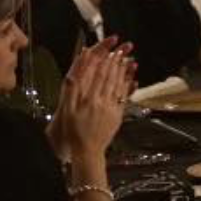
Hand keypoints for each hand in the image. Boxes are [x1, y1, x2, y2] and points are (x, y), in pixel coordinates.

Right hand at [52, 38, 135, 159]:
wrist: (88, 151)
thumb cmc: (75, 131)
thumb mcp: (67, 110)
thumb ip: (71, 91)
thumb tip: (73, 73)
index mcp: (90, 99)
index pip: (99, 75)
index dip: (105, 62)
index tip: (110, 51)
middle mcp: (103, 102)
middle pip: (111, 78)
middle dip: (117, 63)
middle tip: (122, 50)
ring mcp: (112, 109)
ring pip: (120, 86)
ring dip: (124, 72)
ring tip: (128, 60)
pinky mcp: (118, 116)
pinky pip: (125, 98)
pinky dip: (129, 87)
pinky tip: (133, 80)